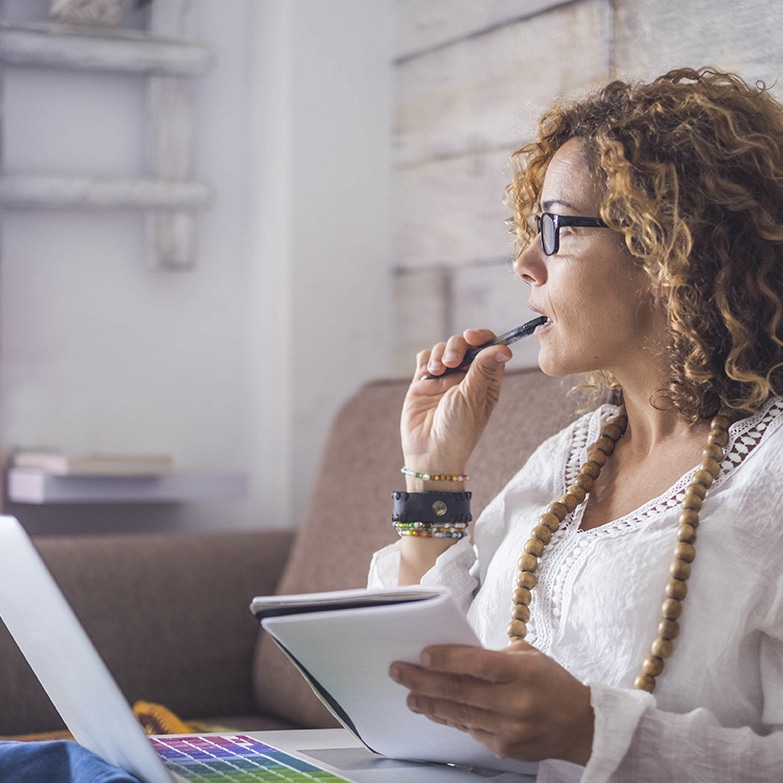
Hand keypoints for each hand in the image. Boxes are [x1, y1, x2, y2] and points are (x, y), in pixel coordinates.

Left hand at [389, 642, 593, 765]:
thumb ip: (494, 656)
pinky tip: (432, 710)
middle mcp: (515, 703)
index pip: (477, 664)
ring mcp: (509, 729)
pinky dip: (448, 718)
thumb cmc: (552, 682)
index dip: (447, 659)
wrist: (581, 725)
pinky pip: (468, 730)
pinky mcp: (504, 748)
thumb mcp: (529, 656)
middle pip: (460, 691)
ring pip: (459, 714)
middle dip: (423, 680)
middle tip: (399, 672)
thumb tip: (455, 656)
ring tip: (409, 693)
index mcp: (522, 672)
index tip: (422, 654)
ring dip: (429, 703)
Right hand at [401, 329, 511, 475]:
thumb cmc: (458, 430)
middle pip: (465, 344)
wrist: (430, 452)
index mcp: (486, 381)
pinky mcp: (424, 382)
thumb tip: (504, 348)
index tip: (472, 337)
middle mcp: (466, 377)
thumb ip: (483, 369)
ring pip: (443, 348)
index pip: (489, 349)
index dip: (483, 338)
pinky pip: (425, 358)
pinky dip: (426, 360)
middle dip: (457, 346)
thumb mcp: (473, 397)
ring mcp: (444, 378)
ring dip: (439, 354)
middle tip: (452, 362)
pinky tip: (427, 374)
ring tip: (436, 371)